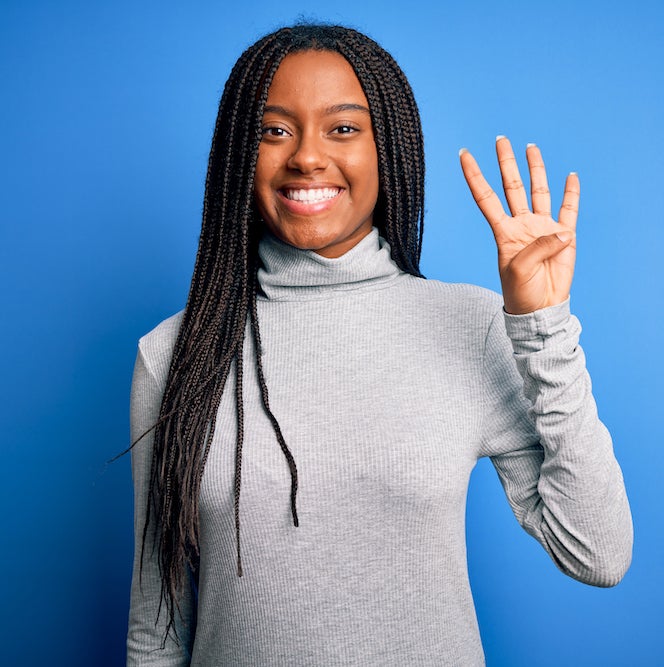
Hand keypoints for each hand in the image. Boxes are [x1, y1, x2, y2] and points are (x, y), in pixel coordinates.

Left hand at [459, 136, 578, 314]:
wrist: (540, 308)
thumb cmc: (521, 292)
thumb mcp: (519, 269)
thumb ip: (537, 247)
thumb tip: (561, 231)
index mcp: (503, 232)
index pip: (486, 197)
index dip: (474, 176)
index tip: (463, 154)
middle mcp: (521, 225)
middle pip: (512, 186)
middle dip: (506, 162)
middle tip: (501, 139)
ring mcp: (542, 228)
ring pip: (538, 191)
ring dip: (536, 169)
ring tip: (531, 147)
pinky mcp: (563, 236)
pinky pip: (568, 210)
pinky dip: (570, 194)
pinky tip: (570, 177)